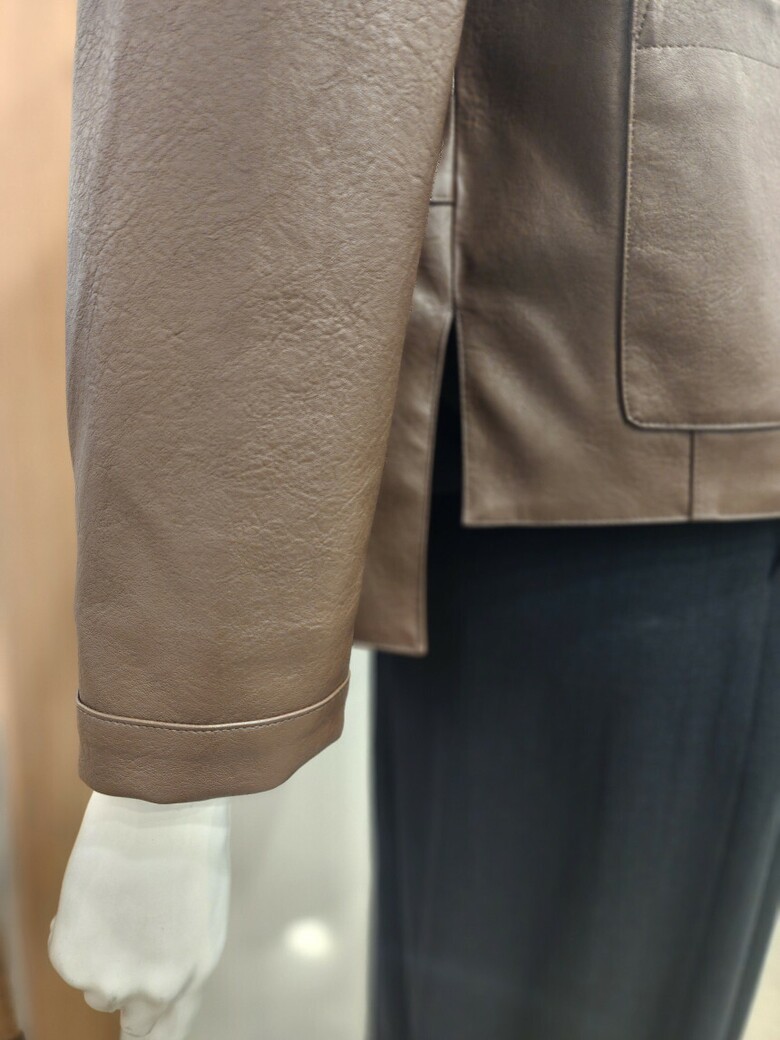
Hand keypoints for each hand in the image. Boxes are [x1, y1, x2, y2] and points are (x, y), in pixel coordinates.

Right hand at [49, 792, 230, 1038]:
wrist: (158, 812)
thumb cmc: (187, 846)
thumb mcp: (202, 910)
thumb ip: (180, 953)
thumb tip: (158, 971)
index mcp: (195, 972)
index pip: (170, 1029)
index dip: (155, 1030)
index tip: (144, 1030)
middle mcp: (156, 988)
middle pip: (135, 1022)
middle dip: (128, 996)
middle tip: (118, 963)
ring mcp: (111, 978)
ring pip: (98, 988)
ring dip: (101, 958)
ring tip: (116, 906)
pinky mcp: (73, 958)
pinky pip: (68, 958)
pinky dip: (74, 933)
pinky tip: (94, 896)